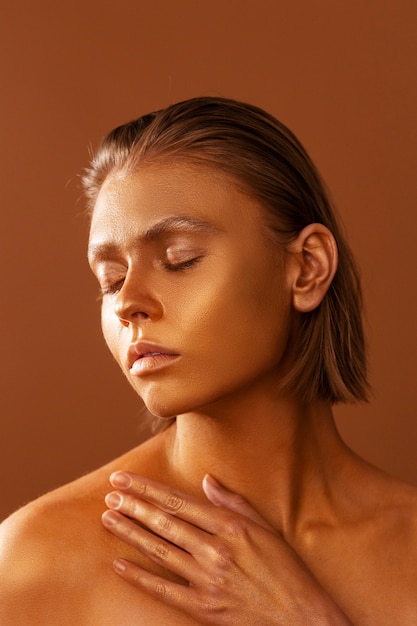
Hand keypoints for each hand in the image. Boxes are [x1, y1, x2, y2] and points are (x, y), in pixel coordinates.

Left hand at [102, 472, 351, 624]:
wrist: (301, 616)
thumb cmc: (286, 569)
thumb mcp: (265, 527)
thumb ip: (233, 502)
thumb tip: (206, 480)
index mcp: (231, 526)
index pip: (179, 501)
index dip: (148, 489)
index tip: (126, 479)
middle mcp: (216, 549)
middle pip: (165, 522)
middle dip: (133, 505)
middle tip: (110, 493)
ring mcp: (208, 578)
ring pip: (160, 550)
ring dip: (131, 532)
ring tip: (109, 517)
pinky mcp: (203, 606)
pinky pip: (164, 588)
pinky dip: (139, 576)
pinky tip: (119, 565)